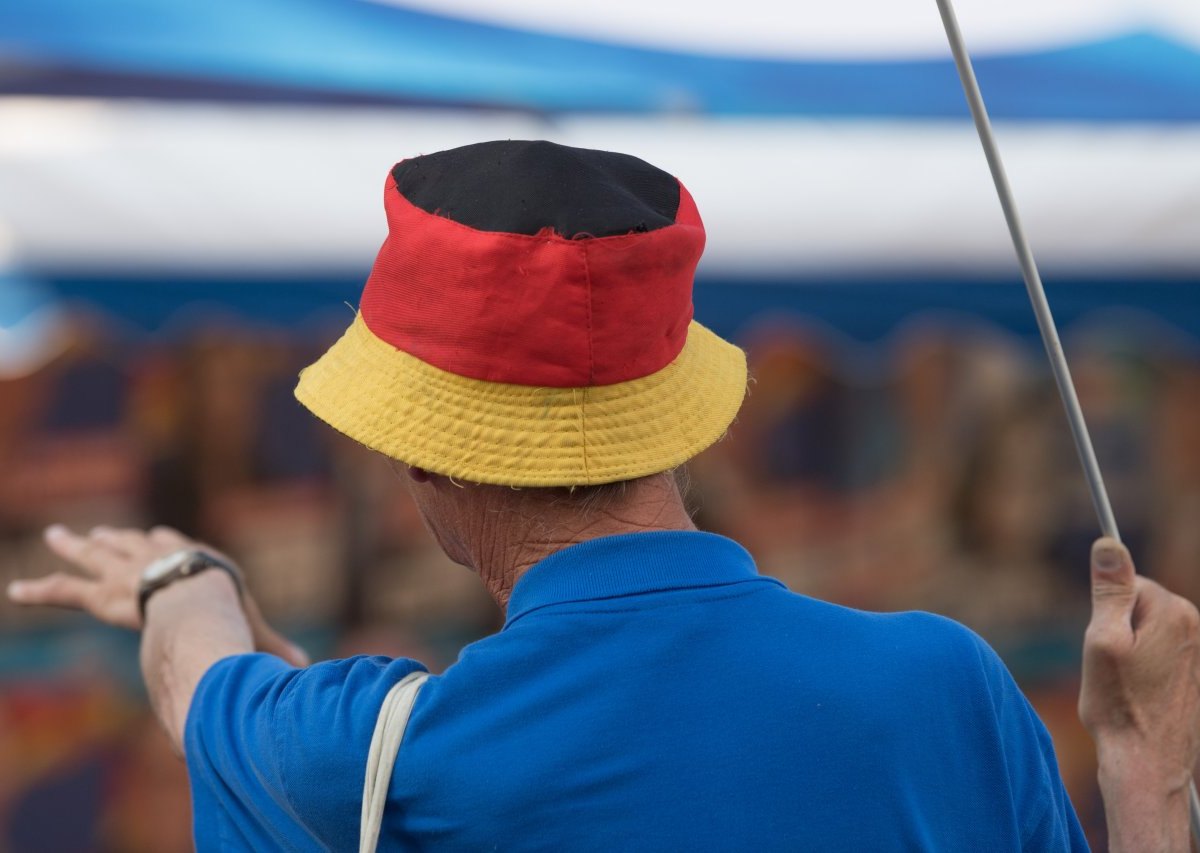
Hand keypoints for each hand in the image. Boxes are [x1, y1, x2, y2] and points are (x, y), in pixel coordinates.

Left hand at [8, 524, 308, 666]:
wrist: (198, 600)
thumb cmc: (230, 611)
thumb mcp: (253, 629)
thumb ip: (273, 650)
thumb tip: (306, 671)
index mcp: (192, 561)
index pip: (174, 544)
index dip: (164, 541)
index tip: (156, 533)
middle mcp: (157, 558)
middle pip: (132, 543)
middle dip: (115, 537)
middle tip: (97, 531)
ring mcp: (127, 572)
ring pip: (96, 557)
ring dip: (75, 548)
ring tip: (59, 536)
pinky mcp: (102, 594)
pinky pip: (66, 592)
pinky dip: (41, 592)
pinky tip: (17, 592)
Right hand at [1079, 537, 1199, 850]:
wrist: (1147, 761)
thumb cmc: (1119, 705)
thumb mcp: (1101, 640)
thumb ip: (1109, 589)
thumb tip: (1109, 543)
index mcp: (1173, 612)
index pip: (1127, 583)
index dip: (1103, 611)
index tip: (1100, 642)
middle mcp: (1194, 627)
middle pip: (1138, 604)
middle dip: (1116, 627)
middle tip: (1107, 664)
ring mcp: (1197, 651)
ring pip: (1146, 629)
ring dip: (1128, 649)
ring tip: (1122, 682)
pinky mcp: (1193, 673)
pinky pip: (1156, 653)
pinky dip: (1142, 668)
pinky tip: (1137, 694)